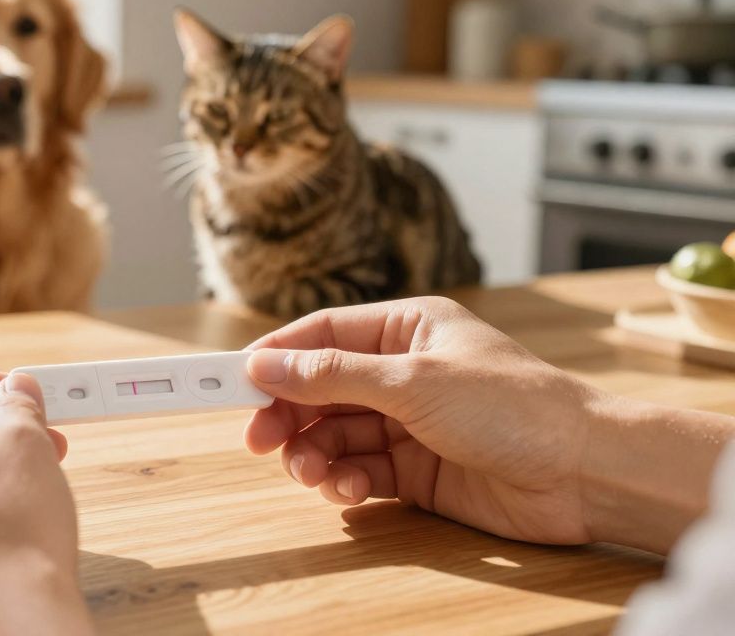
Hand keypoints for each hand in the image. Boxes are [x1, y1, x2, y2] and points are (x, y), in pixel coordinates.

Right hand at [244, 297, 734, 552]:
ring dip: (314, 454)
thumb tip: (264, 366)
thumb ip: (332, 376)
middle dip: (289, 415)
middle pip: (320, 389)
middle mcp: (404, 372)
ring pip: (336, 434)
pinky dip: (346, 481)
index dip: (276, 357)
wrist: (584, 472)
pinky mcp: (419, 471)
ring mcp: (410, 423)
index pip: (322, 334)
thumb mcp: (411, 381)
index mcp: (407, 328)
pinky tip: (350, 489)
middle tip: (258, 440)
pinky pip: (361, 471)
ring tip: (311, 472)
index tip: (232, 381)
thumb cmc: (513, 405)